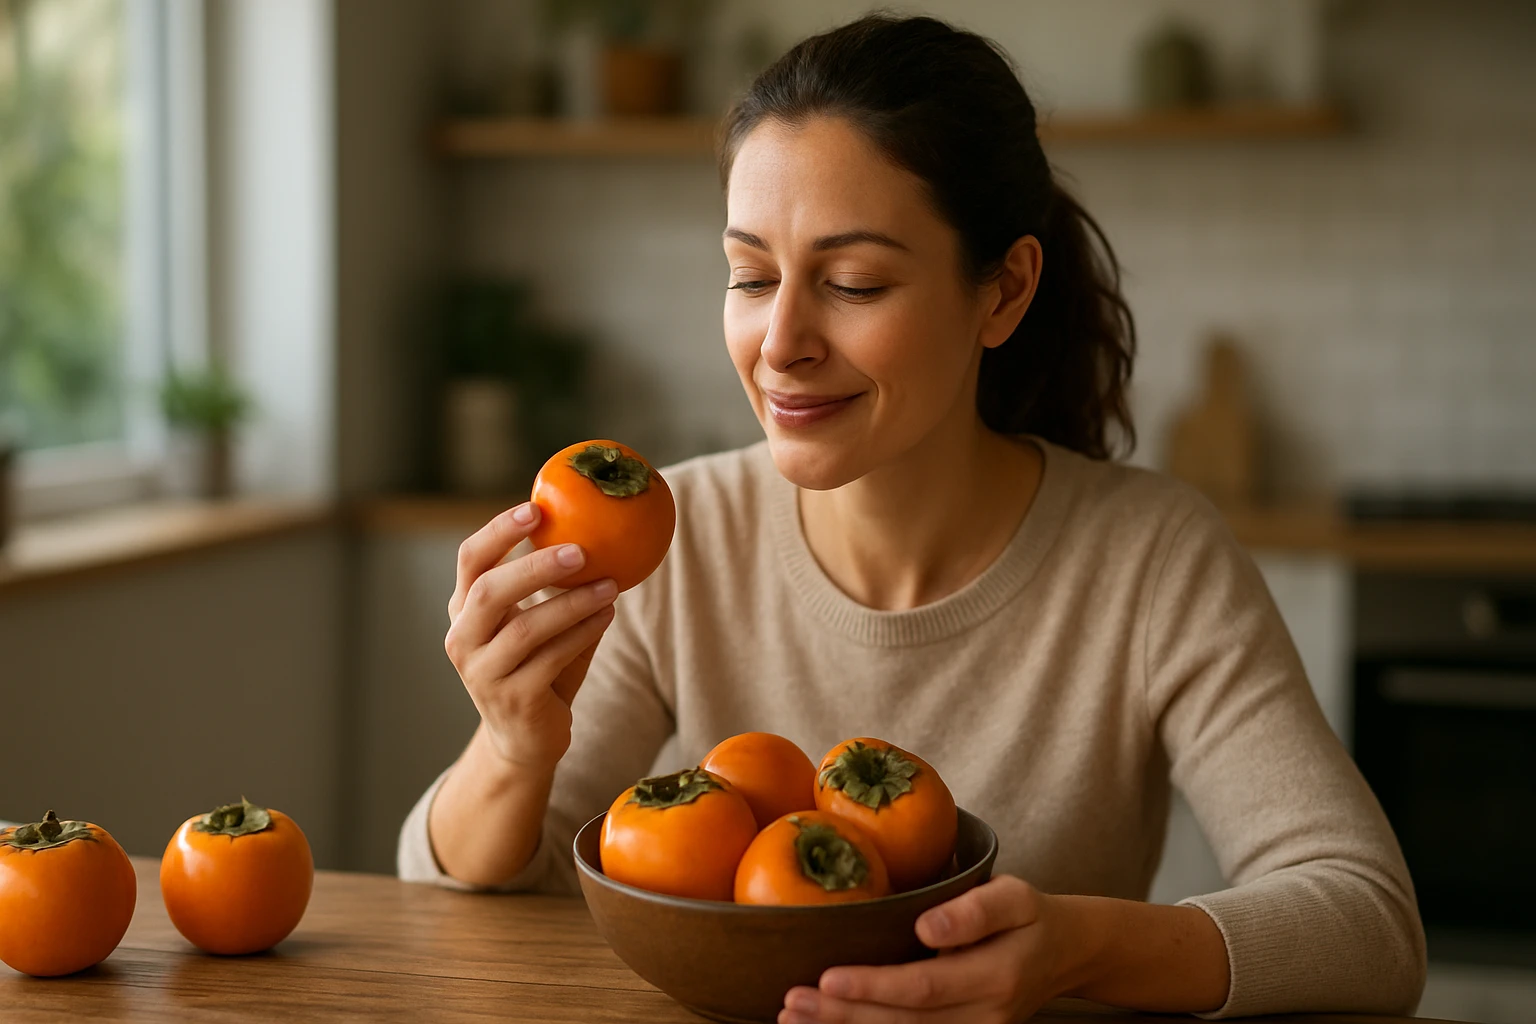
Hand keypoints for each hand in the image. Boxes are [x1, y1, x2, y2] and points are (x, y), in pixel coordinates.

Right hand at [443, 502, 619, 772]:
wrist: (525, 739)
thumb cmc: (536, 667)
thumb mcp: (534, 622)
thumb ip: (552, 586)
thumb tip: (599, 531)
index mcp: (464, 610)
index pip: (470, 560)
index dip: (498, 531)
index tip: (535, 508)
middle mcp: (463, 638)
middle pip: (490, 591)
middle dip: (536, 567)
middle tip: (580, 550)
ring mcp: (483, 672)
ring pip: (526, 628)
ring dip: (573, 602)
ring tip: (610, 585)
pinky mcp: (512, 698)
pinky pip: (551, 657)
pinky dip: (583, 632)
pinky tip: (606, 615)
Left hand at [780, 876, 1068, 1023]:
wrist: (1065, 954)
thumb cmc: (1030, 916)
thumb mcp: (1015, 896)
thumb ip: (974, 911)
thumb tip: (926, 927)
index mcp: (997, 977)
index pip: (925, 987)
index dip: (874, 987)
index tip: (827, 978)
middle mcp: (986, 1018)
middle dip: (844, 1016)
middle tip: (791, 1003)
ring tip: (793, 1020)